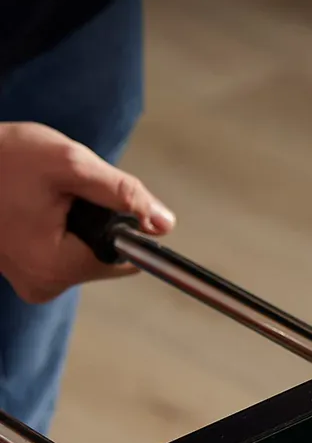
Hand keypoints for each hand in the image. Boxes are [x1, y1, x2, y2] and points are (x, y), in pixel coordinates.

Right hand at [0, 123, 174, 304]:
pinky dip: (58, 224)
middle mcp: (42, 284)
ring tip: (40, 195)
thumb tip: (164, 224)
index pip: (125, 259)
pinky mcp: (23, 269)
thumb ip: (123, 193)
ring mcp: (30, 280)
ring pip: (84, 250)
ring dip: (75, 219)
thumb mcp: (70, 164)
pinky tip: (32, 204)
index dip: (123, 224)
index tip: (95, 198)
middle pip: (105, 255)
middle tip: (60, 191)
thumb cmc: (2, 158)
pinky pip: (61, 248)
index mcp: (55, 268)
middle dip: (95, 218)